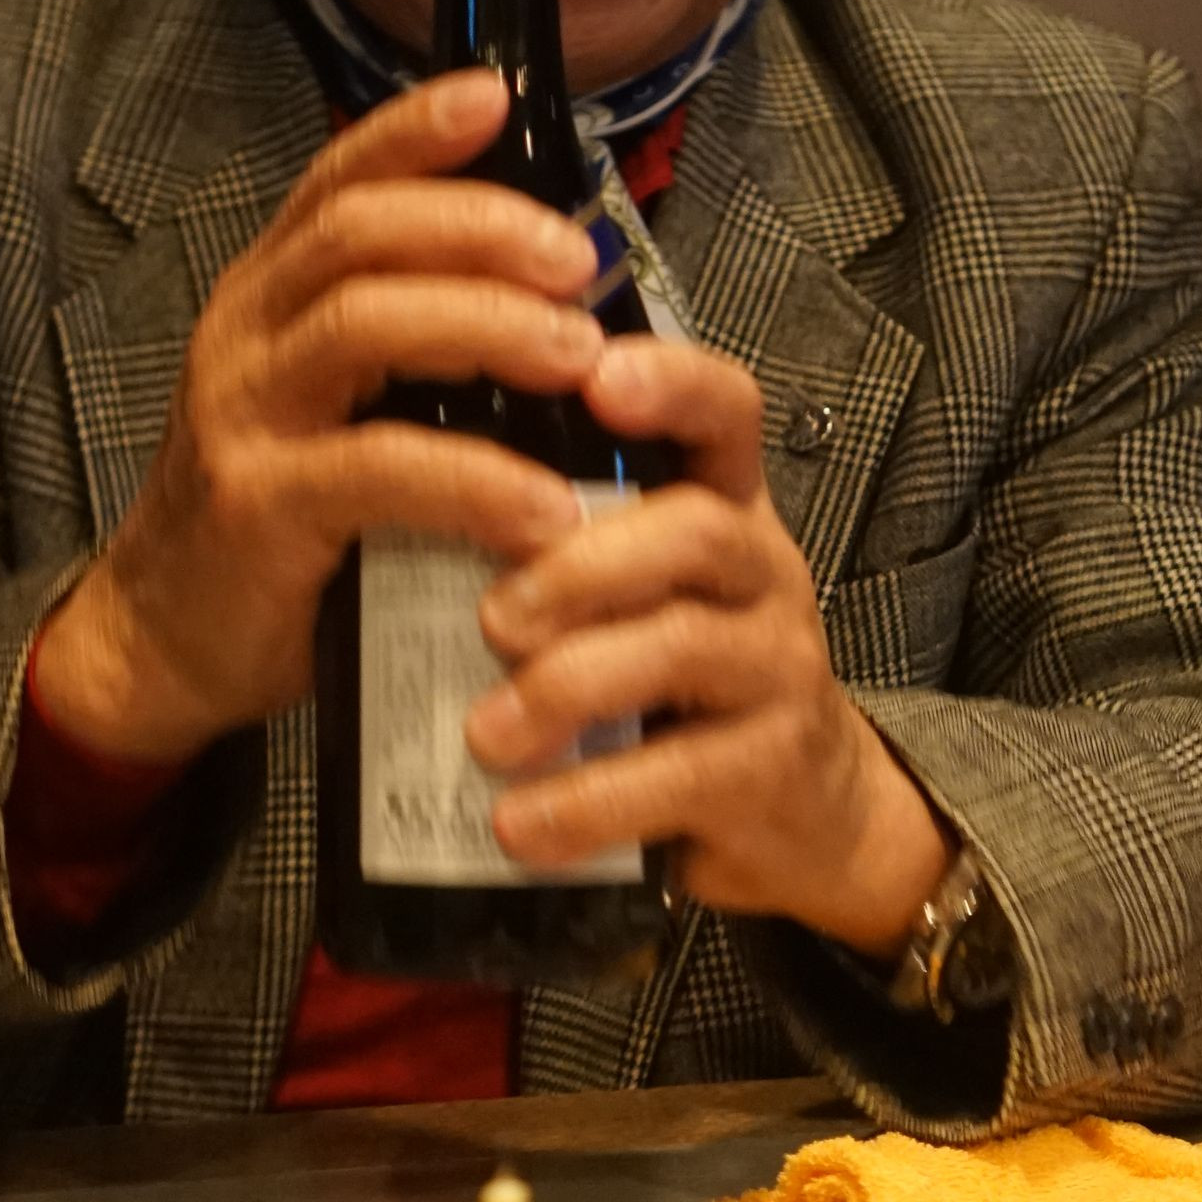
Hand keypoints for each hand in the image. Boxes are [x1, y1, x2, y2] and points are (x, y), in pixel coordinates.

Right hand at [32, 72, 604, 765]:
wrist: (165, 640)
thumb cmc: (279, 519)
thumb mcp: (332, 406)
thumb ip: (405, 346)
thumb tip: (548, 296)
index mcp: (269, 296)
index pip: (337, 182)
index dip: (411, 130)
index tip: (493, 97)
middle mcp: (246, 334)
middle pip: (357, 233)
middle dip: (479, 228)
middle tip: (578, 260)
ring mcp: (243, 415)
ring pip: (362, 323)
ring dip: (486, 325)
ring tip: (580, 355)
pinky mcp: (258, 506)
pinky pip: (376, 470)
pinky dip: (476, 482)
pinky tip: (548, 507)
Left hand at [462, 330, 953, 954]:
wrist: (801, 816)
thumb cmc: (680, 684)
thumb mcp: (634, 595)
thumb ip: (558, 543)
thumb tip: (400, 502)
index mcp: (722, 507)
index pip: (722, 411)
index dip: (671, 383)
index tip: (596, 378)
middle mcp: (764, 572)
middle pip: (695, 529)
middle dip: (580, 567)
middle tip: (492, 618)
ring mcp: (779, 668)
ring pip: (682, 647)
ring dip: (567, 688)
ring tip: (485, 735)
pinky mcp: (774, 768)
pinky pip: (682, 776)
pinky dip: (587, 803)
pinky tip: (518, 824)